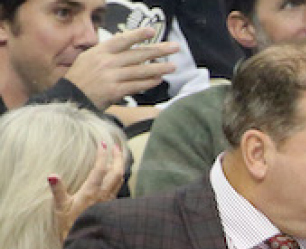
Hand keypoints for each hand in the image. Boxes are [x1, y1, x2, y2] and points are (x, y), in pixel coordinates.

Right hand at [49, 142, 124, 237]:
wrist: (85, 240)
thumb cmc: (70, 224)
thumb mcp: (61, 207)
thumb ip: (58, 190)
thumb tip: (52, 175)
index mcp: (91, 191)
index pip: (100, 169)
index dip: (102, 155)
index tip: (102, 143)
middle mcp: (104, 194)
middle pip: (116, 172)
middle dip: (118, 157)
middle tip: (117, 146)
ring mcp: (109, 200)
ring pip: (119, 179)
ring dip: (120, 166)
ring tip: (119, 156)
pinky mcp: (111, 205)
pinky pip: (118, 187)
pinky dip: (119, 177)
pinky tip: (116, 175)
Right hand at [64, 27, 178, 109]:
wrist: (69, 99)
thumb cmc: (81, 79)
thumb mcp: (88, 59)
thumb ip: (107, 52)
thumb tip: (124, 41)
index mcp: (99, 52)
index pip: (122, 40)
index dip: (137, 35)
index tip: (152, 31)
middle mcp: (106, 62)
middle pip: (137, 54)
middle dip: (158, 50)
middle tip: (174, 47)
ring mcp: (110, 76)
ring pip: (140, 70)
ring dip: (159, 68)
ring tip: (172, 66)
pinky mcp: (114, 91)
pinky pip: (135, 85)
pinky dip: (148, 83)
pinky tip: (159, 80)